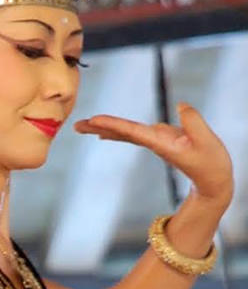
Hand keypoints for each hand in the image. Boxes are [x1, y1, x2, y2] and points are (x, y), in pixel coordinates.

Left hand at [74, 103, 232, 206]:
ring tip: (83, 125)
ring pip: (125, 132)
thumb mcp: (208, 142)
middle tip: (76, 125)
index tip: (94, 120)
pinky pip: (133, 132)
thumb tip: (181, 105)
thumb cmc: (212, 165)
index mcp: (161, 144)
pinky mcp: (161, 139)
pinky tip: (102, 131)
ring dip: (103, 127)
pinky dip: (117, 129)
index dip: (113, 125)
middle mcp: (154, 142)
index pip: (133, 132)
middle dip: (98, 127)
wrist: (214, 183)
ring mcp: (156, 141)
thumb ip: (194, 122)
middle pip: (121, 133)